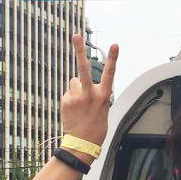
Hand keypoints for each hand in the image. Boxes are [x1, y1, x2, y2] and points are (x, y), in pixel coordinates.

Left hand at [60, 33, 117, 149]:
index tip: (115, 45)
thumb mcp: (103, 109)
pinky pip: (68, 92)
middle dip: (79, 50)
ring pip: (74, 81)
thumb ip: (96, 94)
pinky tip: (74, 110)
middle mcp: (89, 94)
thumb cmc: (96, 127)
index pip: (109, 74)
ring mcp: (75, 97)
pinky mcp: (65, 100)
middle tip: (76, 35)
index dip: (113, 58)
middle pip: (83, 68)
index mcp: (103, 96)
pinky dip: (71, 98)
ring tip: (80, 103)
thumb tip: (83, 82)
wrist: (81, 144)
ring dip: (76, 88)